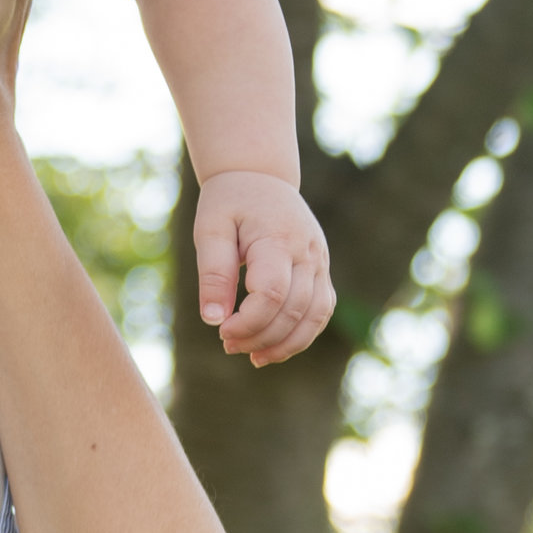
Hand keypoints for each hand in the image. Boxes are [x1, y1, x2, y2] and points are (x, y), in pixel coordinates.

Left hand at [195, 171, 333, 367]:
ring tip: (254, 357)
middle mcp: (307, 252)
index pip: (272, 293)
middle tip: (228, 345)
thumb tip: (213, 320)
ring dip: (286, 344)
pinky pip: (321, 310)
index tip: (221, 331)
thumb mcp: (211, 229)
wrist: (260, 176)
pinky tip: (274, 346)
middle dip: (261, 337)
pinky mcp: (321, 270)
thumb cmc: (230, 202)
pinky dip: (302, 334)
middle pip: (294, 310)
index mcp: (278, 239)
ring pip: (315, 316)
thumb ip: (213, 273)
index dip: (248, 322)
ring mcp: (319, 261)